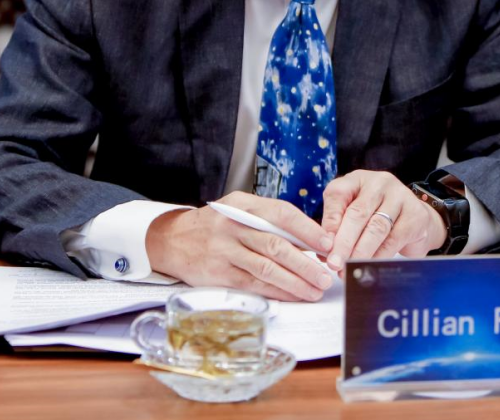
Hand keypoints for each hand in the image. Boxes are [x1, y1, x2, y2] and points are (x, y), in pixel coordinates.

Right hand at [145, 192, 334, 301]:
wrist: (172, 240)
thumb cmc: (215, 224)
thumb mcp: (238, 209)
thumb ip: (268, 219)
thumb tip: (308, 239)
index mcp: (243, 205)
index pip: (281, 214)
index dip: (307, 229)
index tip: (327, 243)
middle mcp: (233, 226)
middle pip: (277, 245)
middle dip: (306, 263)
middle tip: (327, 275)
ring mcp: (225, 251)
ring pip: (267, 268)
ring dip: (295, 281)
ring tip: (315, 289)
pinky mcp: (219, 274)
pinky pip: (253, 285)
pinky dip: (276, 291)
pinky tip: (293, 295)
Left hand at [320, 170, 446, 270]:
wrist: (416, 221)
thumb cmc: (376, 217)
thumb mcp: (353, 215)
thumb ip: (338, 227)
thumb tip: (324, 252)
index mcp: (357, 179)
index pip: (337, 194)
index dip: (329, 221)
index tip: (323, 246)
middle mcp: (379, 183)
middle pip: (357, 213)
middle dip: (343, 242)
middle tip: (334, 263)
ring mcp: (400, 196)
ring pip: (376, 228)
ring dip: (360, 253)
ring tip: (349, 269)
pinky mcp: (415, 215)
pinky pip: (393, 240)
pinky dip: (379, 257)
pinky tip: (369, 267)